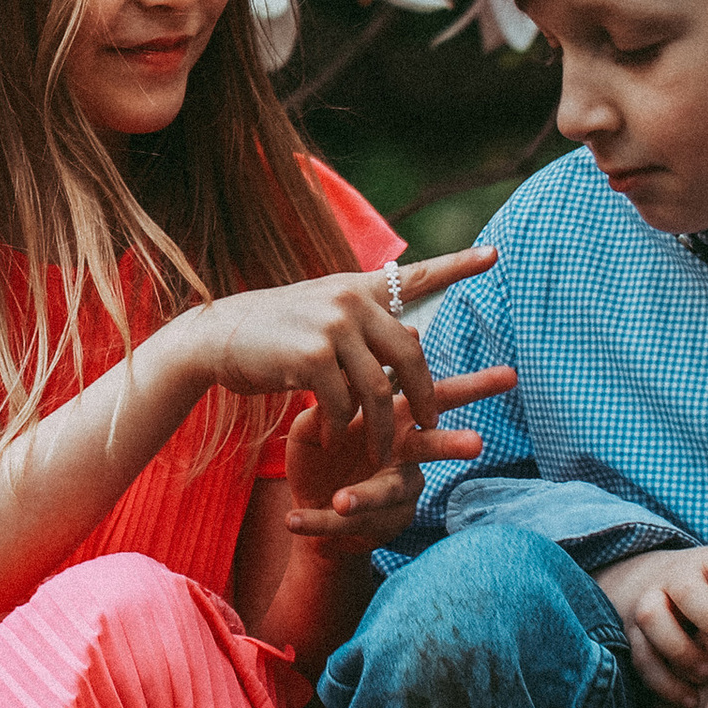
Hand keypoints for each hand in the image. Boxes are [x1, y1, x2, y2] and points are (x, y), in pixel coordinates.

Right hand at [163, 245, 500, 468]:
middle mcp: (350, 300)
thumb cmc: (266, 336)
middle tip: (430, 427)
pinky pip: (343, 404)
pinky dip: (342, 428)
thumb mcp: (319, 319)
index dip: (458, 265)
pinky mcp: (312, 356)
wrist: (212, 339)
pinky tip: (332, 439)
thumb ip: (364, 328)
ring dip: (382, 428)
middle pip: (410, 356)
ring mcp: (333, 326)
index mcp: (356, 289)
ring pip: (379, 390)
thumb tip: (417, 341)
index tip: (495, 255)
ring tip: (379, 453)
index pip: (415, 276)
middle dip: (424, 398)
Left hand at [282, 364, 518, 559]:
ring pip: (383, 494)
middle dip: (452, 445)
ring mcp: (387, 496)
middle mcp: (402, 459)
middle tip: (476, 443)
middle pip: (431, 448)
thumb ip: (333, 400)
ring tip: (343, 501)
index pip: (436, 399)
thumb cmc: (326, 454)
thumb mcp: (319, 422)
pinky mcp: (361, 526)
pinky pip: (336, 525)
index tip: (511, 375)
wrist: (312, 508)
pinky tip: (291, 519)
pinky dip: (313, 521)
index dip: (475, 388)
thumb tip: (351, 368)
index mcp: (398, 424)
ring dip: (364, 497)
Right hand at [598, 544, 707, 707]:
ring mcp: (650, 603)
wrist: (656, 580)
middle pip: (690, 593)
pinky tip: (690, 701)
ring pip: (653, 620)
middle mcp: (678, 578)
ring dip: (679, 649)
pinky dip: (662, 680)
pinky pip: (640, 655)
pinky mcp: (633, 634)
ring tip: (707, 677)